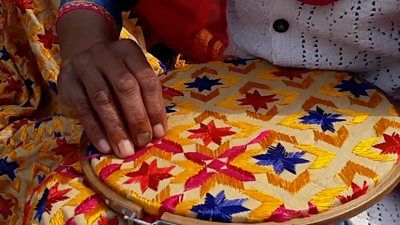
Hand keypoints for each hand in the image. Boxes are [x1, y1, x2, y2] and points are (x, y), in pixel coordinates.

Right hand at [58, 39, 166, 157]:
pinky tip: (104, 146)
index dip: (154, 108)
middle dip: (136, 118)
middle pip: (125, 87)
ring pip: (102, 98)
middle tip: (142, 142)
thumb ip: (143, 97)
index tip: (158, 133)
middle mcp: (106, 54)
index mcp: (129, 50)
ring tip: (124, 150)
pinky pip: (83, 108)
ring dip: (115, 128)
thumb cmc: (115, 73)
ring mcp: (85, 65)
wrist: (80, 57)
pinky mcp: (67, 81)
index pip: (146, 79)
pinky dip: (95, 130)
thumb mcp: (132, 75)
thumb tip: (155, 132)